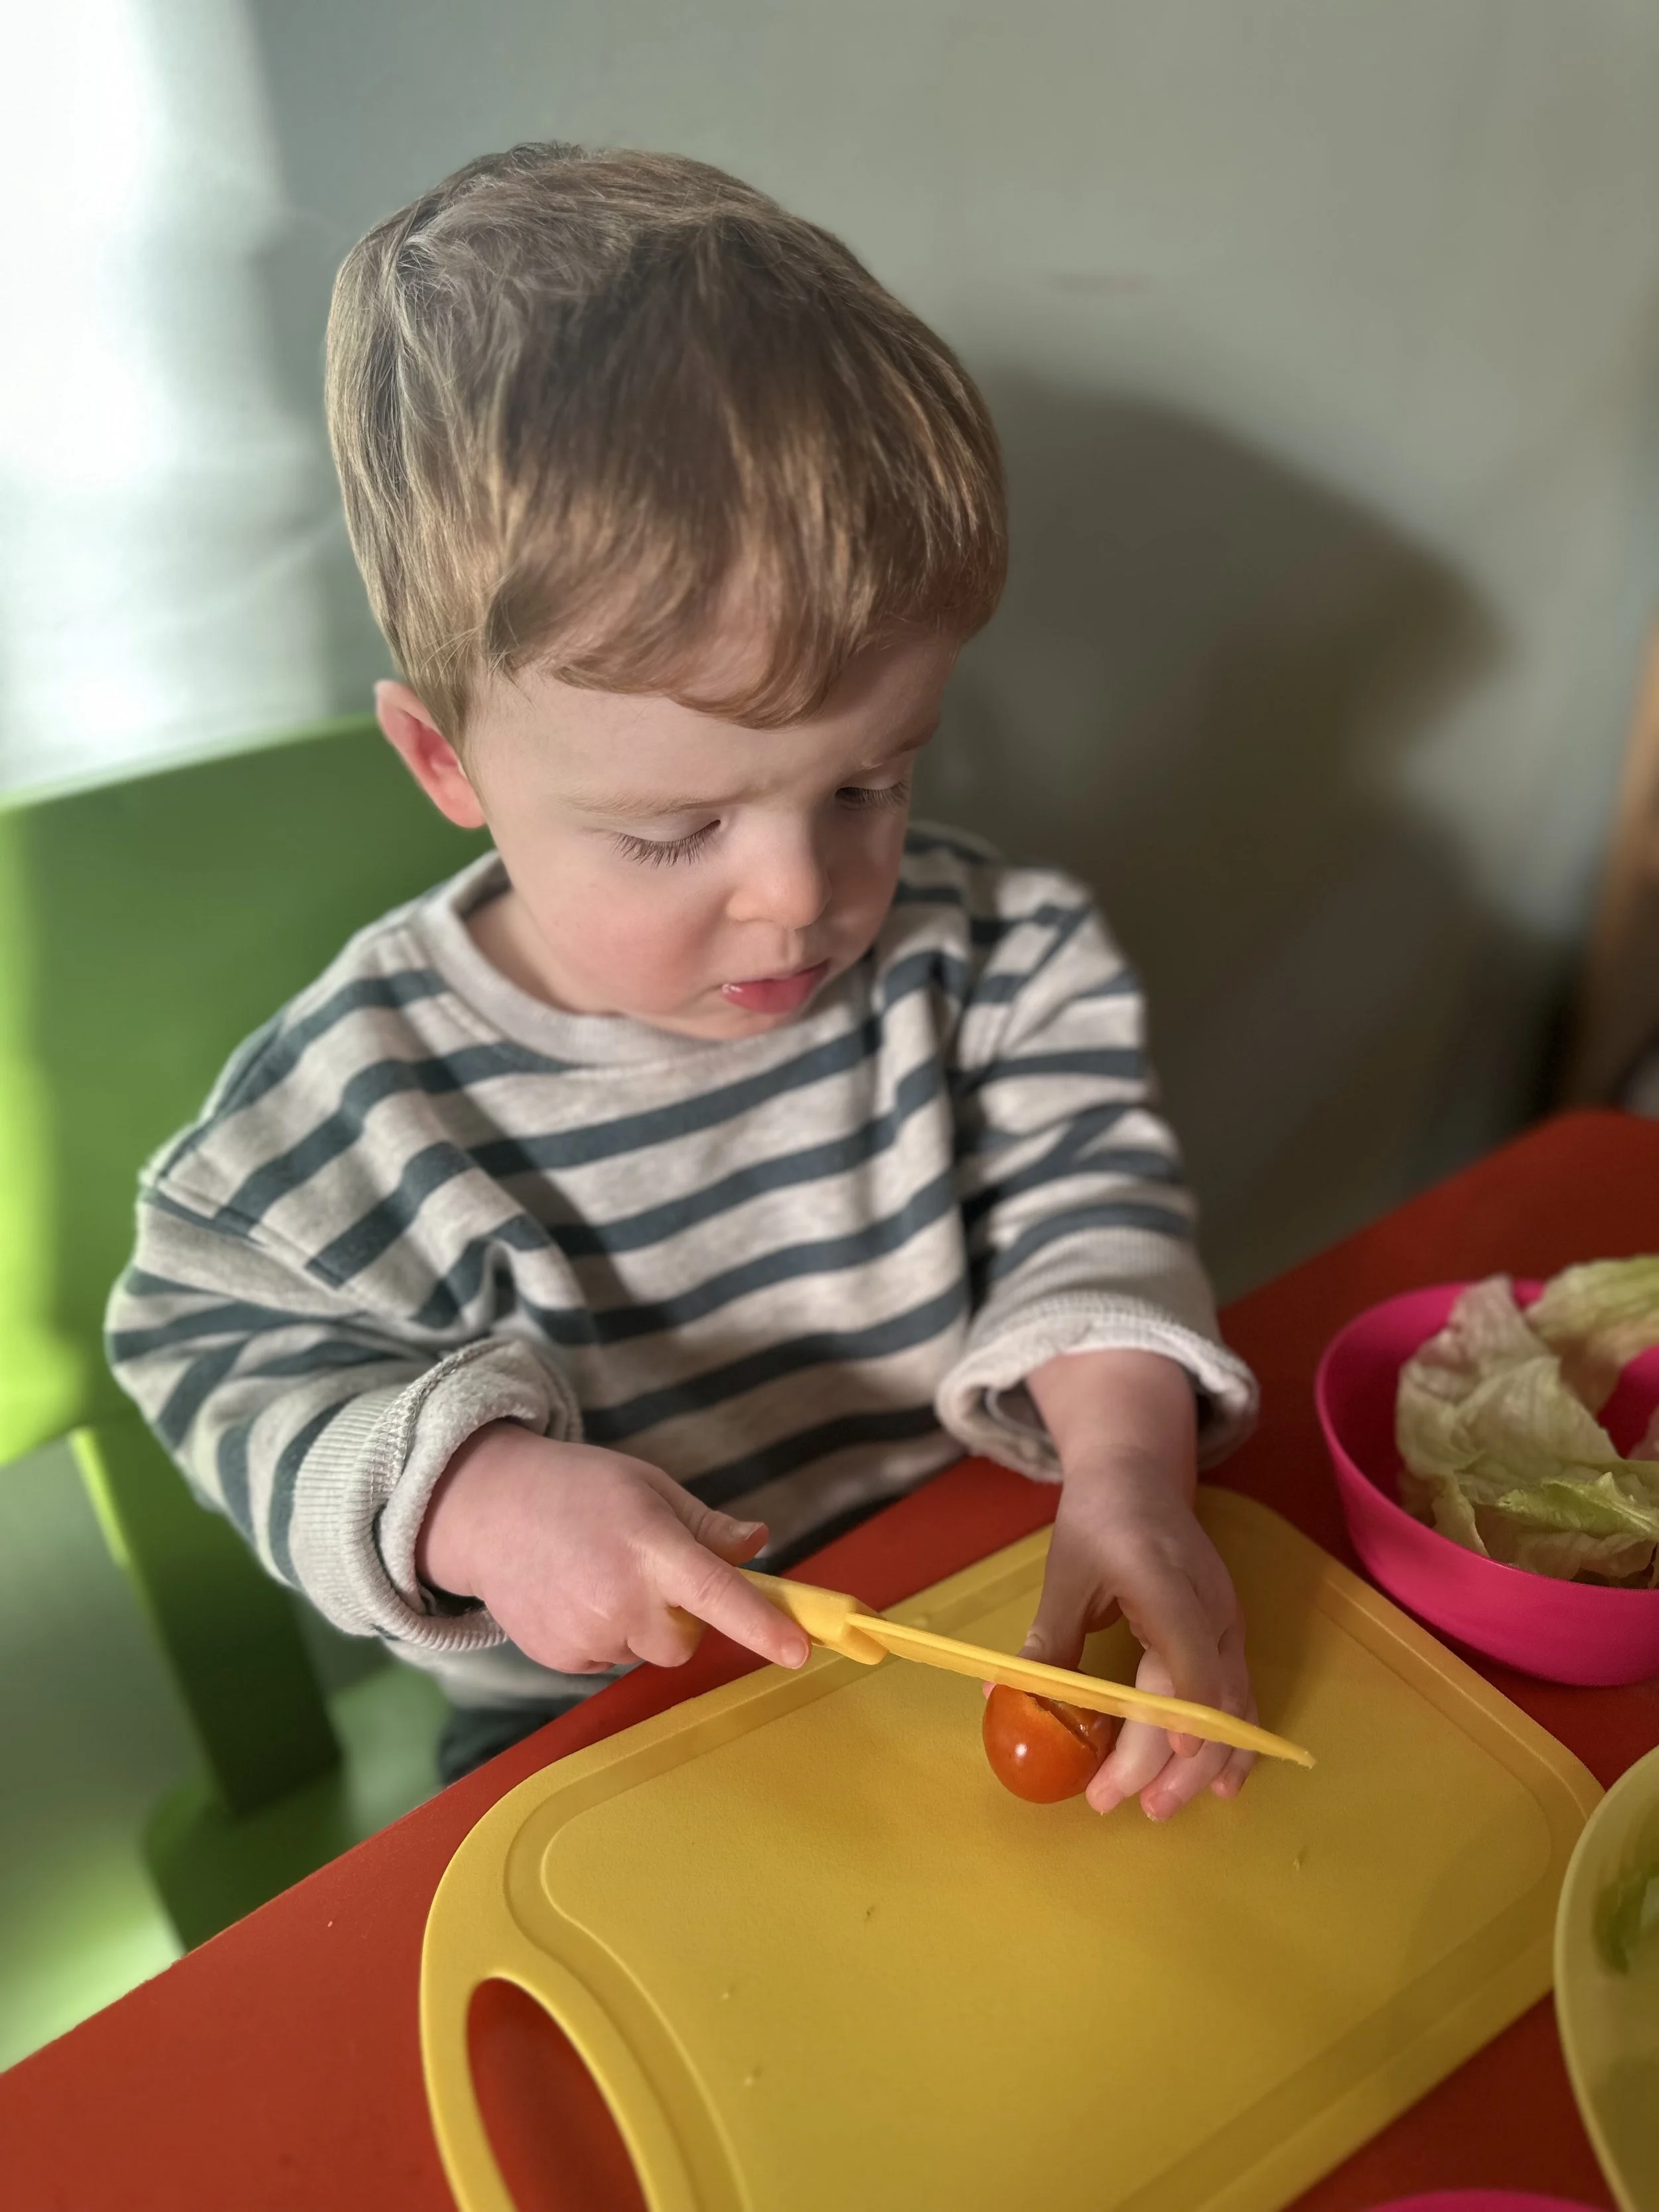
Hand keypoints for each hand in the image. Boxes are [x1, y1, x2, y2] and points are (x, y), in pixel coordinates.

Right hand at [415, 1422, 811, 1674]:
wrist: (486, 1509)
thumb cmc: (579, 1488)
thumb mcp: (649, 1487)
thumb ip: (705, 1526)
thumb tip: (759, 1544)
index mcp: (652, 1548)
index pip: (719, 1595)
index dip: (762, 1626)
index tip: (799, 1651)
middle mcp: (622, 1600)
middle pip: (685, 1640)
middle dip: (680, 1616)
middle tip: (643, 1569)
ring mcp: (587, 1635)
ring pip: (646, 1652)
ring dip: (638, 1626)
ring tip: (596, 1575)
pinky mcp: (560, 1659)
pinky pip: (608, 1661)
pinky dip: (602, 1636)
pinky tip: (573, 1595)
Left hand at [1022, 1348, 1255, 1819]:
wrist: (1140, 1479)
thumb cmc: (1098, 1523)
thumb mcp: (1065, 1576)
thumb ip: (1047, 1640)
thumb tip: (1004, 1699)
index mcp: (1165, 1582)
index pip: (1188, 1654)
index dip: (1181, 1711)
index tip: (1163, 1760)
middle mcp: (1209, 1607)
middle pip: (1207, 1695)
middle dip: (1171, 1761)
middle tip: (1121, 1802)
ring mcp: (1227, 1623)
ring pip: (1232, 1705)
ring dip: (1205, 1764)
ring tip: (1162, 1808)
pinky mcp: (1230, 1636)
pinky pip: (1240, 1697)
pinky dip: (1233, 1744)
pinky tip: (1223, 1786)